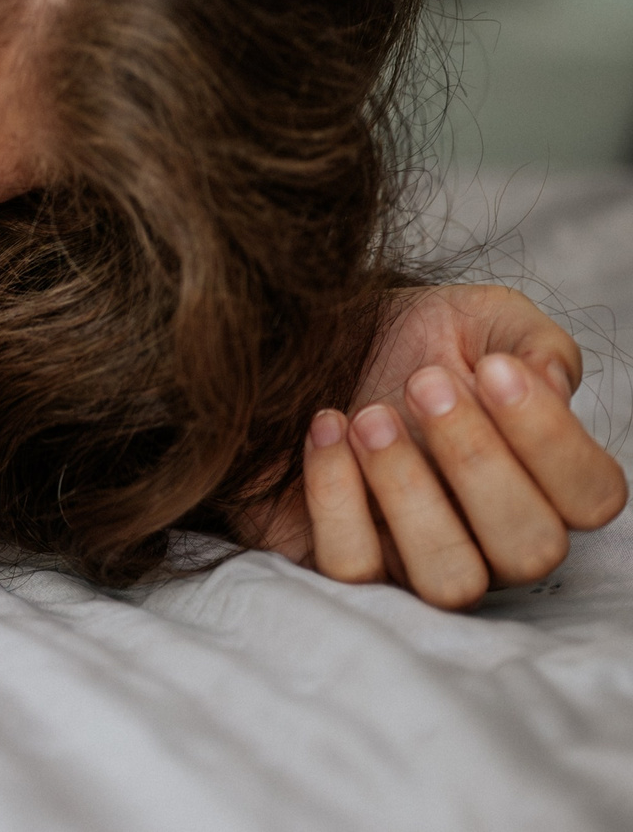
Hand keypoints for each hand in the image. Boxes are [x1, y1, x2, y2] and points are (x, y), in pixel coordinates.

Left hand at [256, 284, 626, 607]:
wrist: (305, 339)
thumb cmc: (407, 340)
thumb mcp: (481, 318)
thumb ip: (536, 344)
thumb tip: (552, 385)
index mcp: (543, 481)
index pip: (592, 497)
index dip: (553, 439)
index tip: (494, 368)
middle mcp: (493, 535)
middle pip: (531, 549)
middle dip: (477, 460)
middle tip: (423, 384)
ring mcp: (421, 559)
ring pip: (451, 579)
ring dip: (408, 491)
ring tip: (370, 416)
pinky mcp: (347, 558)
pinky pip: (353, 566)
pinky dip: (335, 497)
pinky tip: (327, 428)